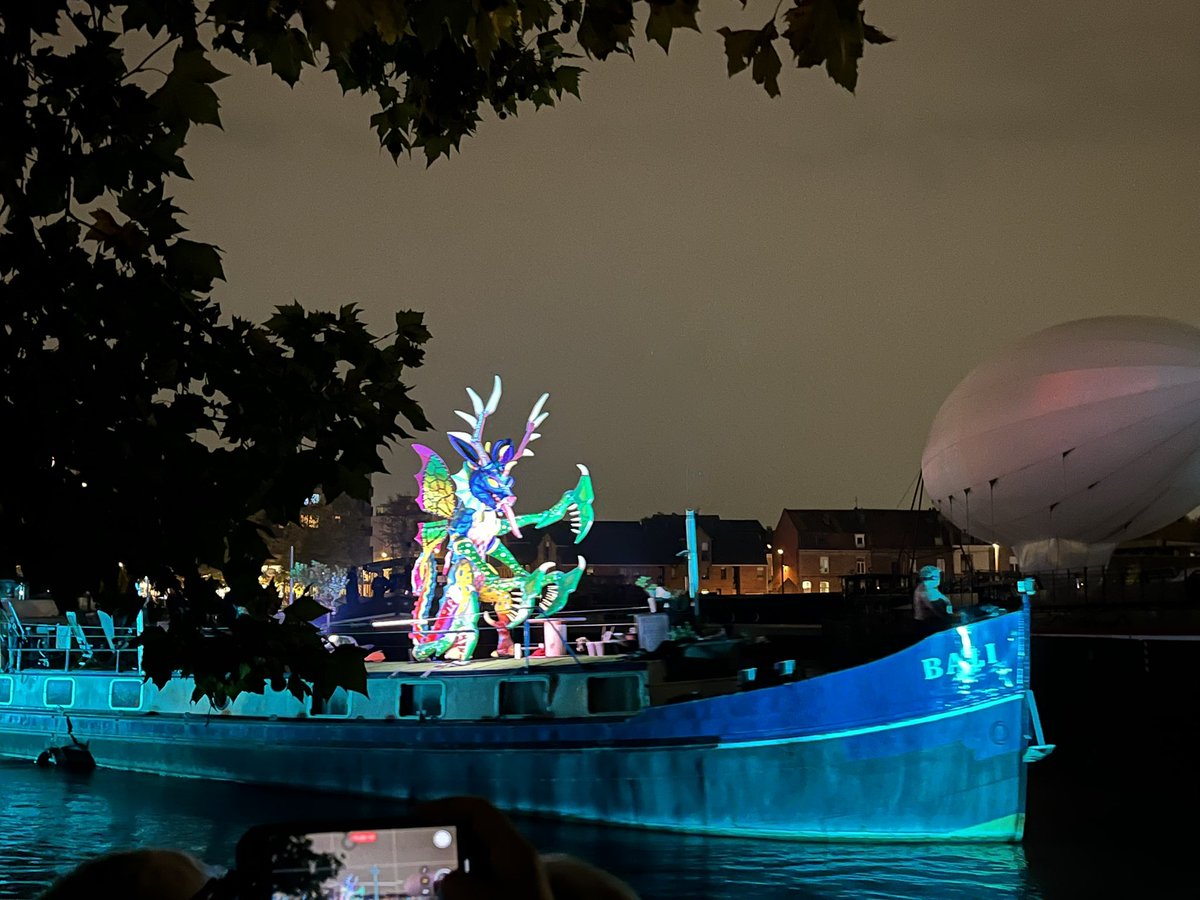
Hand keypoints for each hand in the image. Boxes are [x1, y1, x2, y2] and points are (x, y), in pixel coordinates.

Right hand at [413, 797, 552, 899]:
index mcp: (514, 851)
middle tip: (415, 849)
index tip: (417, 814)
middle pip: (475, 835)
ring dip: (450, 870)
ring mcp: (514, 881)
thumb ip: (459, 886)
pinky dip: (460, 888)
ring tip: (422, 879)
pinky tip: (443, 896)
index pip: (479, 810)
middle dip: (444, 841)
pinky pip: (480, 883)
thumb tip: (445, 881)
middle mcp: (515, 861)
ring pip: (475, 863)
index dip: (446, 806)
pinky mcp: (509, 896)